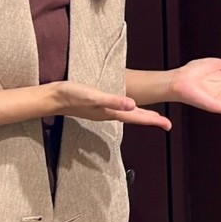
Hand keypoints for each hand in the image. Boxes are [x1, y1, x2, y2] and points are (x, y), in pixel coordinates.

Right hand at [52, 81, 171, 128]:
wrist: (52, 98)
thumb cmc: (71, 96)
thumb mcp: (94, 96)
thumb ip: (113, 101)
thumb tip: (133, 105)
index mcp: (111, 112)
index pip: (138, 117)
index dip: (154, 120)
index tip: (168, 125)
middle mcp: (109, 114)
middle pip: (135, 118)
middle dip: (152, 120)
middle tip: (166, 124)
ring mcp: (102, 111)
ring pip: (128, 115)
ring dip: (141, 116)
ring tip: (153, 117)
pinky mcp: (97, 106)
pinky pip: (118, 110)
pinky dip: (128, 110)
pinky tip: (128, 107)